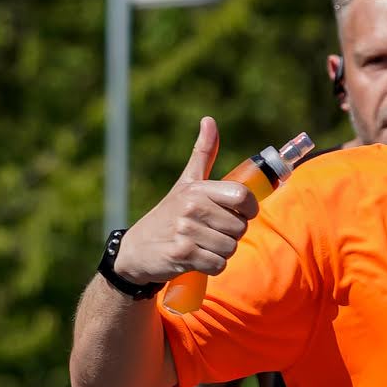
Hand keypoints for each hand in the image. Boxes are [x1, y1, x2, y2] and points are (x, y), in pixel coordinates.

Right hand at [108, 119, 258, 287]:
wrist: (137, 250)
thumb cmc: (168, 215)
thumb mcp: (185, 183)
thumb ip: (202, 153)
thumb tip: (209, 120)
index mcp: (197, 189)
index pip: (243, 196)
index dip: (250, 209)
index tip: (242, 214)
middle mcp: (192, 208)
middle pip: (240, 227)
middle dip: (231, 235)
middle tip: (211, 232)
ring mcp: (186, 232)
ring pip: (230, 248)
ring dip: (221, 252)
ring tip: (203, 245)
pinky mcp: (182, 255)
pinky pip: (218, 265)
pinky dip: (212, 266)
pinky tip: (197, 258)